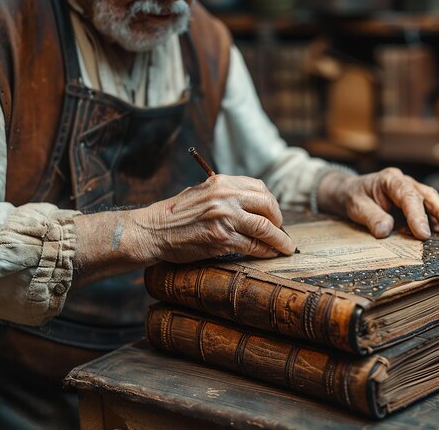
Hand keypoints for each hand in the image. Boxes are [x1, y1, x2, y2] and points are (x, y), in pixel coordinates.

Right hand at [138, 174, 295, 262]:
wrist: (153, 231)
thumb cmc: (175, 214)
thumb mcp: (201, 193)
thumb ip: (225, 194)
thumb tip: (251, 203)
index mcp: (221, 182)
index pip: (259, 188)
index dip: (271, 203)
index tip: (274, 214)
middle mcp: (225, 197)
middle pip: (268, 206)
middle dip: (279, 221)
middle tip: (281, 231)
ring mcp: (224, 218)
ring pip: (264, 228)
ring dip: (279, 240)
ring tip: (285, 247)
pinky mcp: (221, 240)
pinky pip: (252, 246)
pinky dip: (264, 251)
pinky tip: (268, 254)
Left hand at [317, 168, 438, 239]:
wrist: (349, 192)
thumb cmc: (353, 197)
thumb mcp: (355, 206)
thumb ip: (371, 217)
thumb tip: (386, 231)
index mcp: (390, 179)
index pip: (407, 196)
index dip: (417, 215)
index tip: (422, 234)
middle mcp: (404, 182)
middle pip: (427, 196)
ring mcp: (410, 192)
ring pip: (431, 202)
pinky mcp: (412, 204)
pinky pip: (426, 212)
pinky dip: (434, 223)